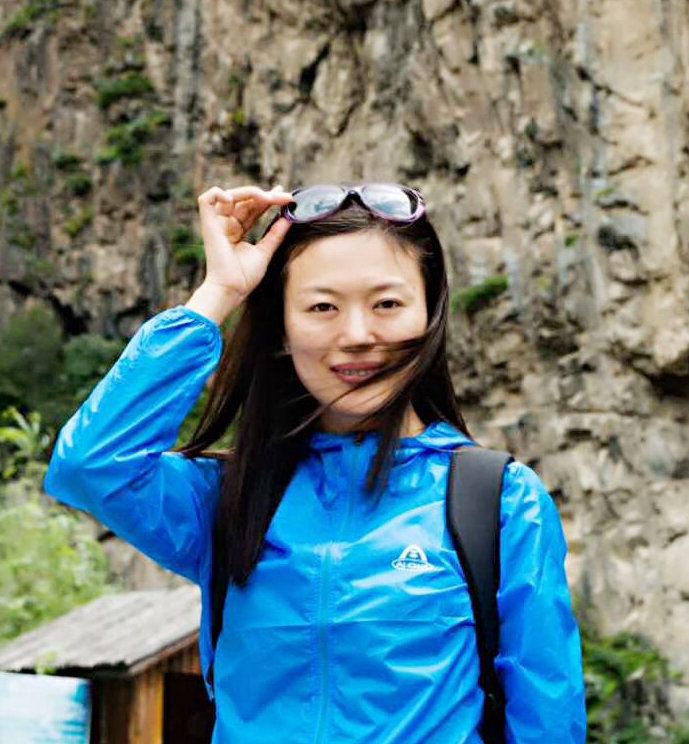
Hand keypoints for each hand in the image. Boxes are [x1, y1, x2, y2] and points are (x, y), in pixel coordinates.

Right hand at [196, 184, 292, 302]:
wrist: (232, 288)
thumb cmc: (245, 276)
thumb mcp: (265, 251)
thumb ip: (276, 234)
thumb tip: (289, 218)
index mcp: (238, 230)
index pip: (253, 207)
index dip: (268, 198)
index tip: (286, 196)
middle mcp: (227, 224)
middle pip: (245, 200)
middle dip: (266, 195)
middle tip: (284, 197)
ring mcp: (217, 223)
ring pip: (230, 195)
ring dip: (249, 192)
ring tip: (267, 198)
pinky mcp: (208, 224)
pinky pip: (206, 199)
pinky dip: (218, 193)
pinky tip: (234, 199)